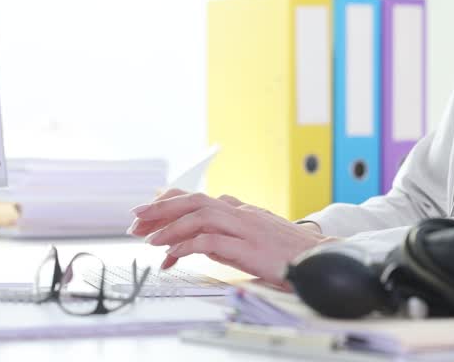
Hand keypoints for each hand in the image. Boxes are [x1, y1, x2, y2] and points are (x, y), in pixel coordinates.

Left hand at [127, 189, 334, 285]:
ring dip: (169, 227)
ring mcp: (245, 227)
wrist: (319, 257)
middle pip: (193, 201)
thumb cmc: (288, 251)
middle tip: (135, 220)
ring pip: (199, 217)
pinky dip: (186, 245)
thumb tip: (196, 239)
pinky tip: (172, 255)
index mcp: (241, 209)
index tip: (146, 209)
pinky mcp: (248, 246)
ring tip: (149, 240)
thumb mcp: (255, 236)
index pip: (198, 196)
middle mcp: (241, 212)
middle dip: (160, 209)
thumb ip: (228, 232)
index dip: (169, 200)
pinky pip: (210, 241)